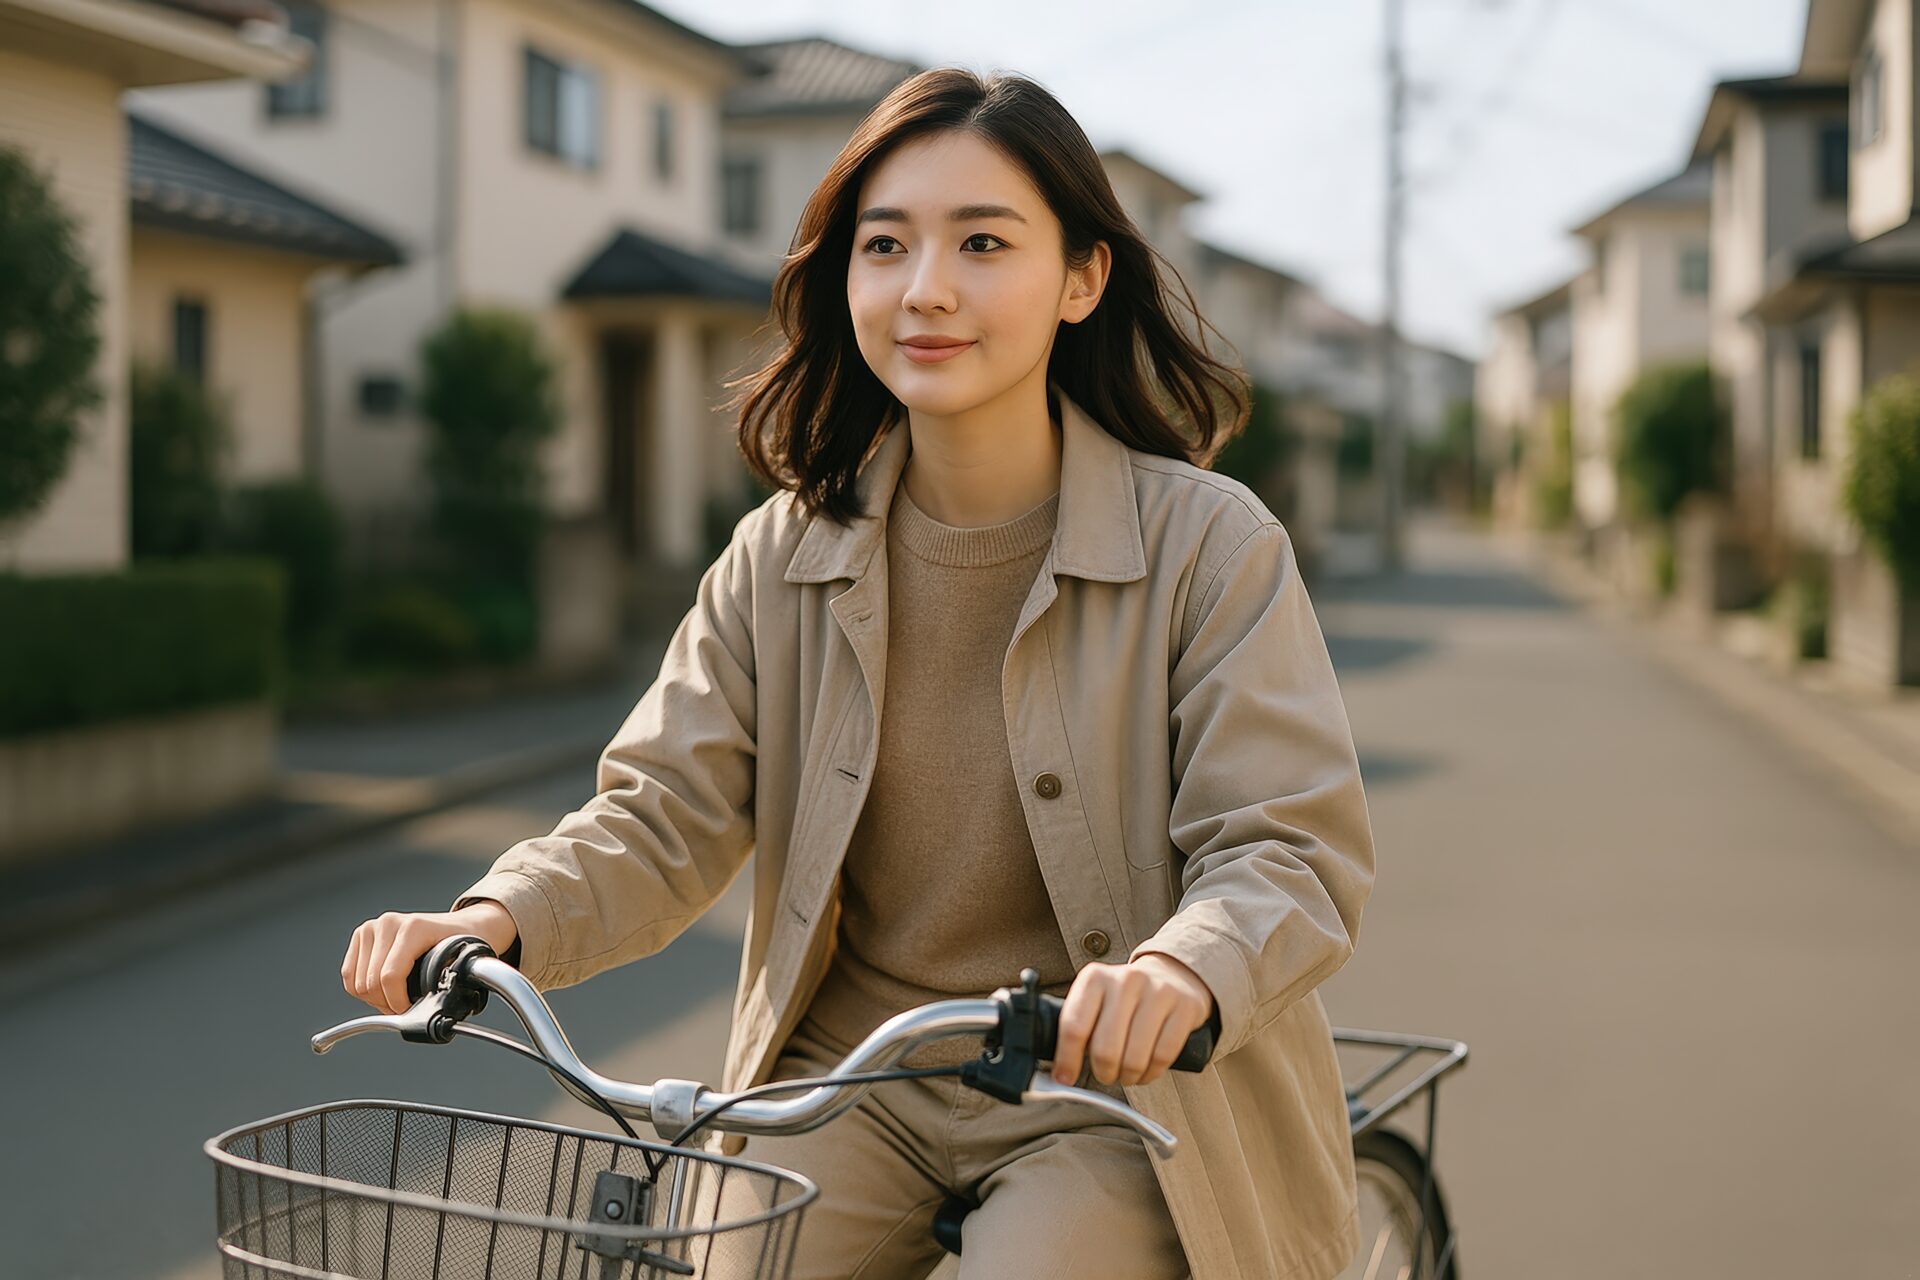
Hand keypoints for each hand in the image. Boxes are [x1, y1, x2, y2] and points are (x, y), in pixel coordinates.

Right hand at [341, 901, 516, 1015]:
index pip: (390, 976)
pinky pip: (349, 976)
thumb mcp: (461, 963)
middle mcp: (389, 923)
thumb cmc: (461, 944)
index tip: (410, 1011)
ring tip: (396, 997)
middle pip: (370, 983)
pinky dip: (362, 991)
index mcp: (413, 928)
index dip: (398, 1003)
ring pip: (357, 983)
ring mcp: (373, 927)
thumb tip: (435, 1013)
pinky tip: (383, 990)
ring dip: (375, 999)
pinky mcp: (362, 935)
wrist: (460, 925)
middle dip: (387, 1004)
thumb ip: (447, 985)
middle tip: (405, 1007)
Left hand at [1050, 953, 1214, 1087]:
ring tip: (1126, 1073)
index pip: (1074, 1026)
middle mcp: (1125, 981)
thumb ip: (1078, 1025)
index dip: (1067, 1059)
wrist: (1171, 974)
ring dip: (1128, 1077)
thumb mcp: (1096, 998)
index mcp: (1095, 978)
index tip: (1065, 1078)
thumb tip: (1060, 1070)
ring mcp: (1157, 992)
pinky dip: (1151, 1073)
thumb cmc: (1125, 996)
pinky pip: (1163, 1057)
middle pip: (1105, 1049)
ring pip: (1135, 1058)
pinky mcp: (1184, 1008)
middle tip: (1105, 1074)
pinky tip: (1146, 1071)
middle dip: (1103, 1073)